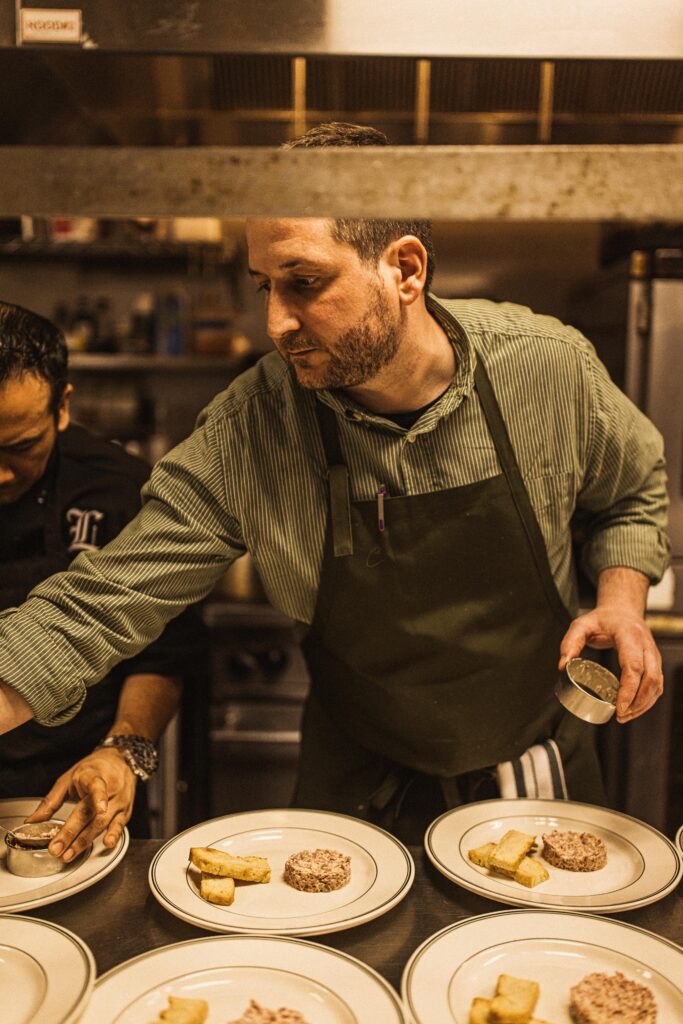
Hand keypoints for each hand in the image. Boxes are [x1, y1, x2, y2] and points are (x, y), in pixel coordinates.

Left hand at [24, 747, 136, 860]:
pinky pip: (120, 825)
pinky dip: (114, 836)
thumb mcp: (69, 778)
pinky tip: (107, 844)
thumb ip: (51, 801)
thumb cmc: (92, 769)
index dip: (99, 797)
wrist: (119, 761)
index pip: (97, 786)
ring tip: (69, 854)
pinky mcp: (125, 811)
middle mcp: (110, 788)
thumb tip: (33, 820)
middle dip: (73, 833)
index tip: (100, 808)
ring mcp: (119, 800)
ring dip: (85, 841)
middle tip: (57, 848)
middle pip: (92, 813)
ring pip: (103, 823)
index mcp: (93, 776)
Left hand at [559, 607, 662, 722]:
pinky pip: (657, 684)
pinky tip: (634, 709)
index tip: (619, 707)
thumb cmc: (602, 619)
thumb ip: (570, 643)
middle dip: (638, 702)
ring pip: (657, 684)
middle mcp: (646, 645)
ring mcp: (653, 654)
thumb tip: (562, 666)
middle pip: (650, 678)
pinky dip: (648, 699)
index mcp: (629, 635)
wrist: (622, 610)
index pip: (633, 666)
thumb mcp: (581, 625)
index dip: (629, 690)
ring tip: (625, 716)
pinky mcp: (654, 662)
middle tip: (620, 716)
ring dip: (644, 704)